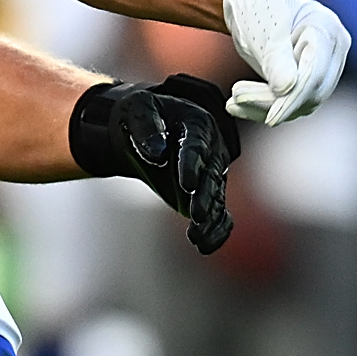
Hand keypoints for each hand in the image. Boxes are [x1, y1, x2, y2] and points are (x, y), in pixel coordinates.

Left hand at [72, 72, 240, 253]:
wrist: (144, 129)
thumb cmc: (142, 115)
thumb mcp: (138, 109)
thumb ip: (146, 127)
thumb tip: (155, 153)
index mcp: (197, 125)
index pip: (196, 146)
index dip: (192, 164)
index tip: (187, 183)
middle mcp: (211, 151)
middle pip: (211, 176)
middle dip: (205, 196)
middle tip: (197, 214)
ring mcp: (210, 175)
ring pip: (216, 199)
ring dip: (210, 219)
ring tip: (198, 238)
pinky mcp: (205, 195)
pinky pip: (218, 215)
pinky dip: (215, 231)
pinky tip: (204, 246)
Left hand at [220, 0, 350, 123]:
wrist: (249, 3)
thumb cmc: (258, 5)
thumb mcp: (265, 28)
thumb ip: (277, 58)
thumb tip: (287, 89)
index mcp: (326, 29)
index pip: (315, 74)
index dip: (294, 98)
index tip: (271, 118)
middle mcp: (332, 50)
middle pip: (311, 91)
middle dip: (274, 102)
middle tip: (236, 97)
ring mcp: (323, 66)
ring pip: (302, 102)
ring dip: (265, 107)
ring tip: (233, 100)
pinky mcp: (309, 80)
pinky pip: (292, 102)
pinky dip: (265, 107)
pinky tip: (239, 105)